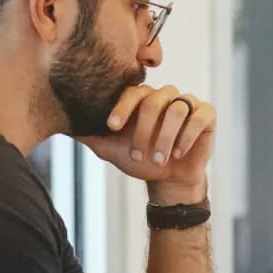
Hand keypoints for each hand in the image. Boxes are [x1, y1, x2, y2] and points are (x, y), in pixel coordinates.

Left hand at [78, 84, 214, 198]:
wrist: (170, 180)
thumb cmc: (142, 161)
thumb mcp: (112, 149)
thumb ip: (92, 135)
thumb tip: (64, 125)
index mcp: (143, 98)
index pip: (132, 92)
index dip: (122, 107)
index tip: (112, 127)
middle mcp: (165, 96)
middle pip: (155, 100)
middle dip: (144, 129)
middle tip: (138, 154)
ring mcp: (187, 103)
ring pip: (177, 109)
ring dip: (165, 137)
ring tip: (159, 159)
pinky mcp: (207, 115)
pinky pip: (200, 117)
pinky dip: (188, 135)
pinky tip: (179, 152)